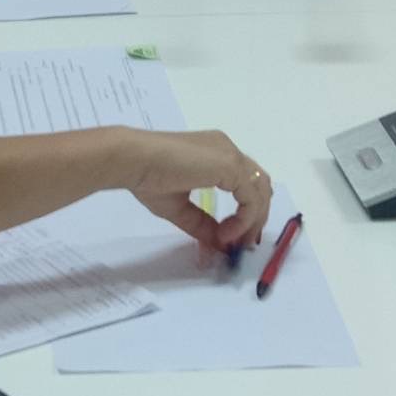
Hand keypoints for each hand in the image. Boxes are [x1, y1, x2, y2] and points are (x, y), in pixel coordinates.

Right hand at [125, 129, 271, 255]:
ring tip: (236, 243)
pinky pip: (251, 198)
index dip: (248, 210)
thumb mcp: (181, 208)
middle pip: (260, 184)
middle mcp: (227, 148)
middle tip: (244, 245)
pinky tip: (225, 234)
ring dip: (253, 220)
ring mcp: (230, 154)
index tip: (236, 238)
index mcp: (216, 153)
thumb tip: (222, 247)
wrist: (134, 160)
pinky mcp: (230, 164)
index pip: (247, 180)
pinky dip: (244, 220)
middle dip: (257, 217)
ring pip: (261, 190)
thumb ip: (203, 224)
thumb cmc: (149, 177)